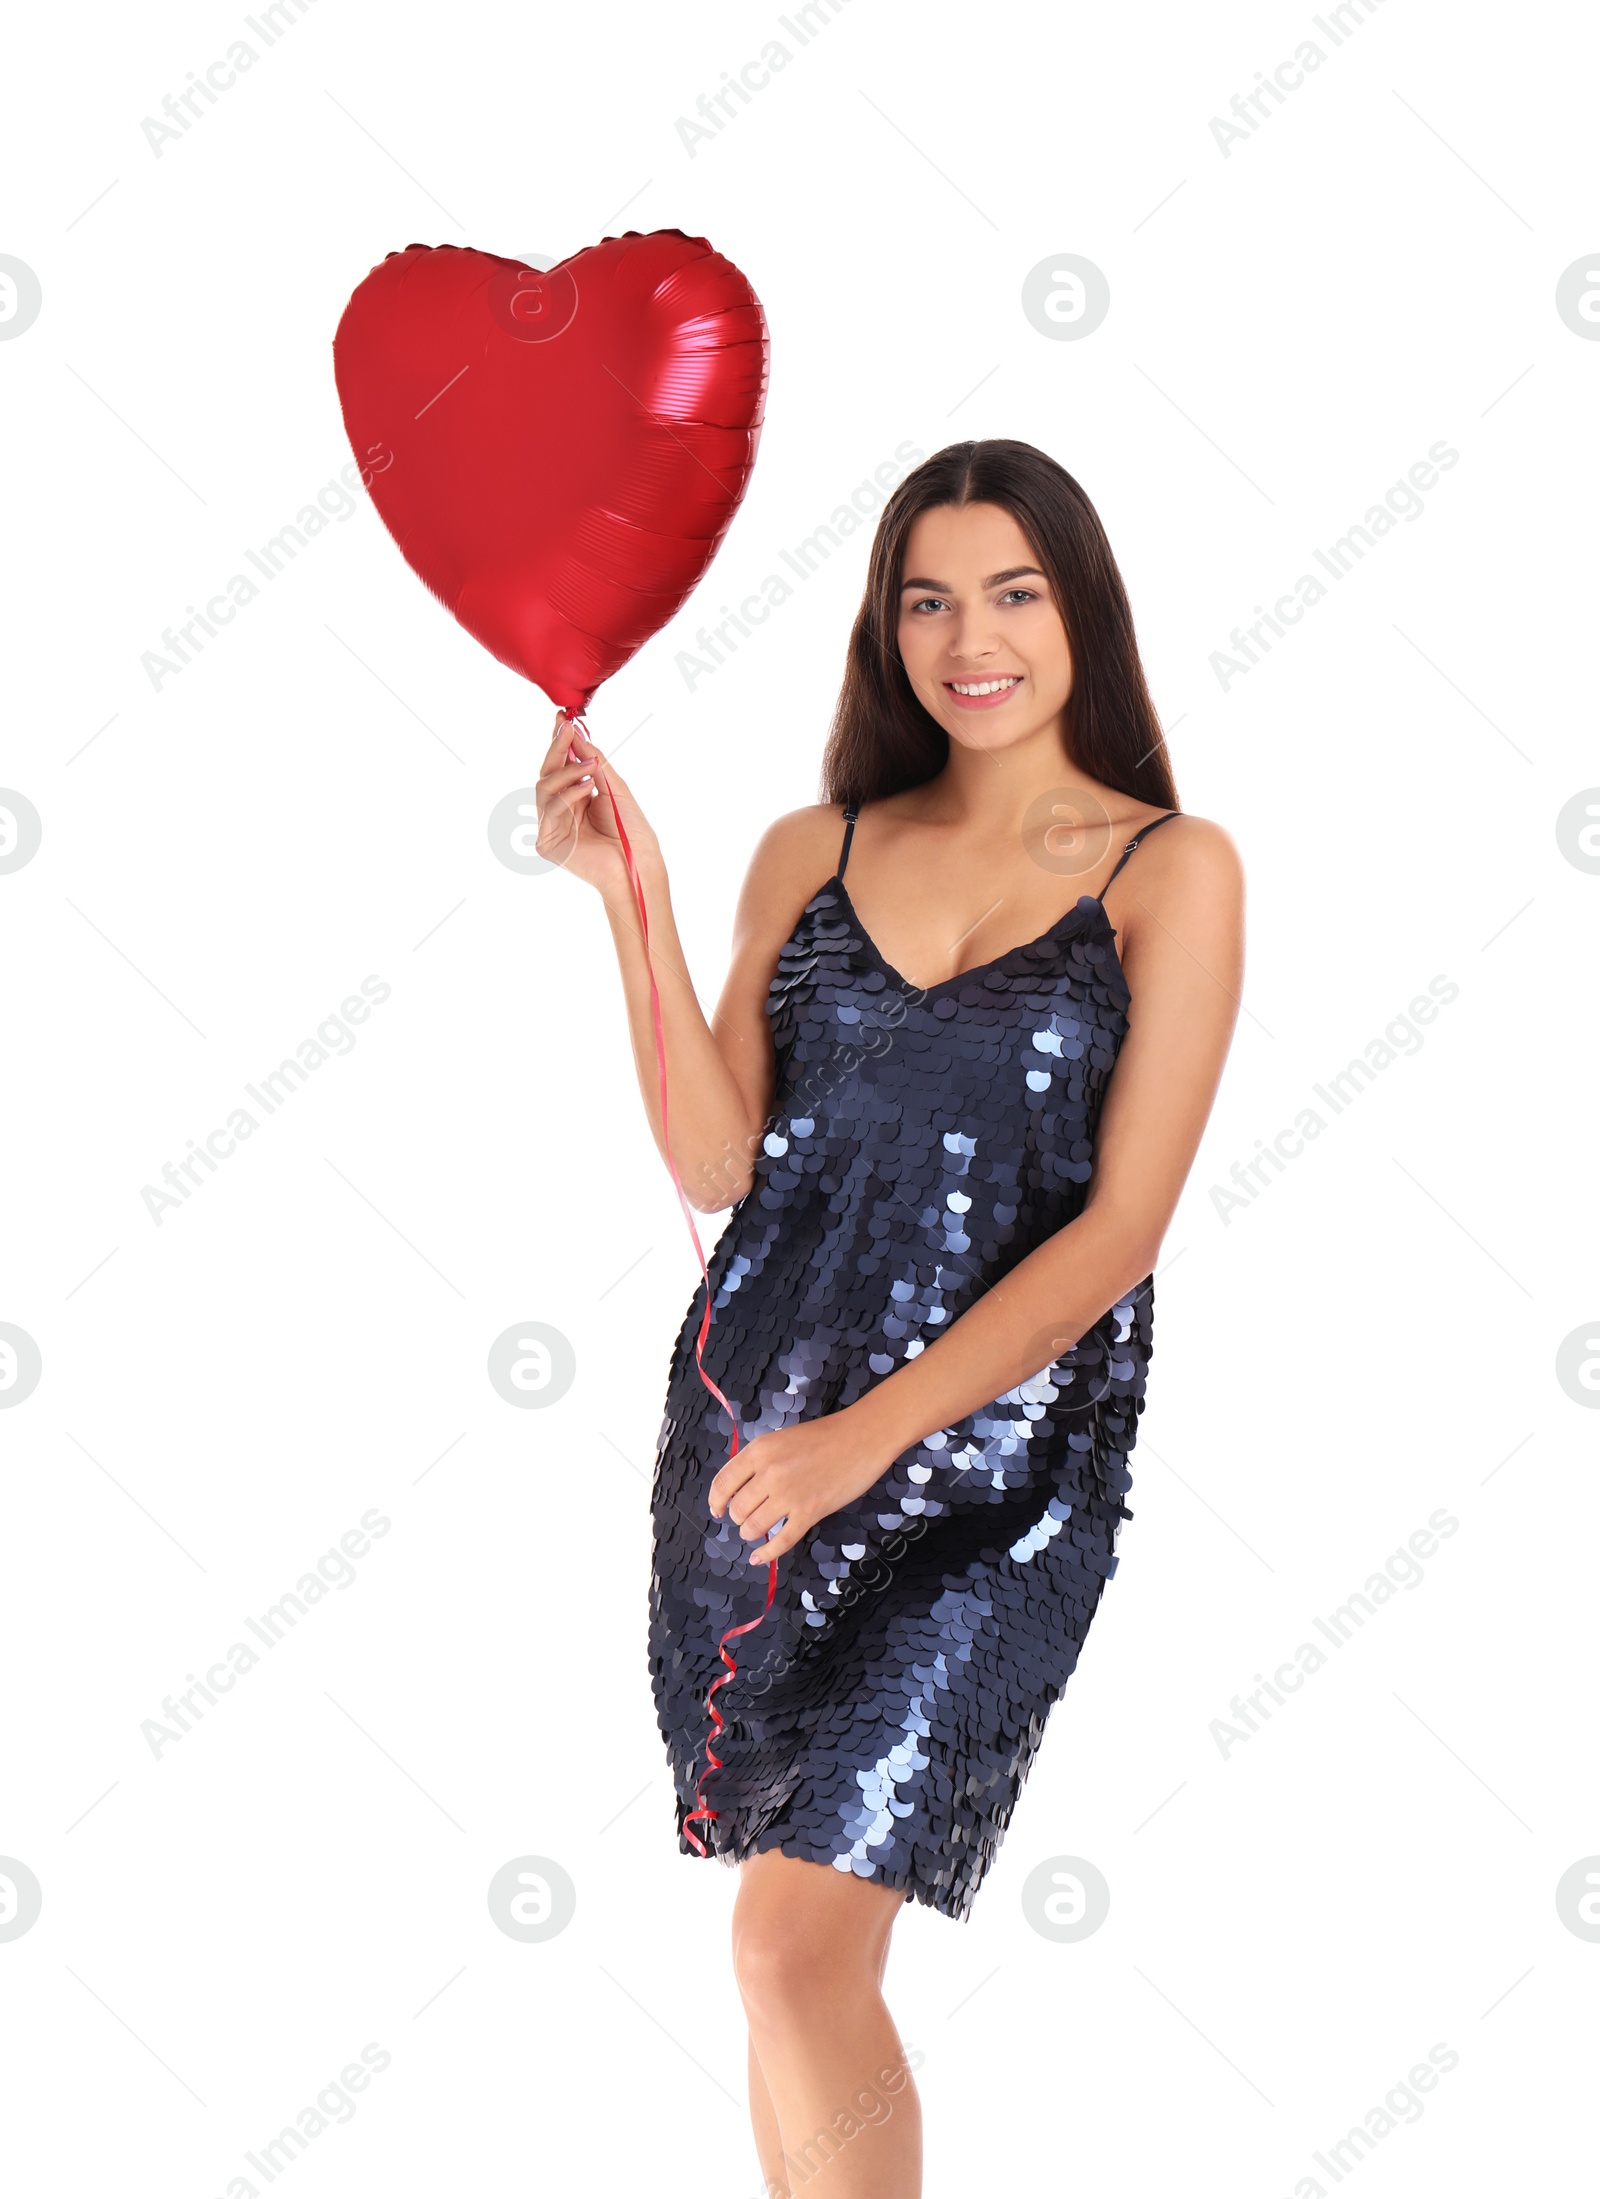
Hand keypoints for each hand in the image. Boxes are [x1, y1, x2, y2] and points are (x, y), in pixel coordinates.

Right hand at [534, 708, 661, 898]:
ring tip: (589, 767)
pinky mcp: (548, 844)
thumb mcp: (613, 786)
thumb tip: (576, 733)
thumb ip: (593, 760)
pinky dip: (567, 795)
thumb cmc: (631, 830)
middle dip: (556, 750)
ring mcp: (552, 828)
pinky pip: (548, 809)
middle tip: (567, 730)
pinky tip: (586, 788)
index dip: (558, 743)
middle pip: (546, 773)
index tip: (562, 718)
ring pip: (543, 788)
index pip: (559, 766)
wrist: (638, 862)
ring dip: (566, 773)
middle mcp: (561, 811)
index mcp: (575, 798)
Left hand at [708, 1412, 897, 1565]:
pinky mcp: (809, 1513)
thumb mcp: (782, 1439)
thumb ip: (759, 1461)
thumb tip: (741, 1488)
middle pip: (737, 1509)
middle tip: (745, 1519)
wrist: (861, 1437)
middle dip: (738, 1519)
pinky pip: (780, 1541)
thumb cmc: (824, 1436)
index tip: (717, 1510)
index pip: (723, 1483)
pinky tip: (760, 1558)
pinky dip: (766, 1554)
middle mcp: (769, 1473)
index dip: (716, 1501)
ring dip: (751, 1534)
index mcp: (760, 1451)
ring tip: (755, 1533)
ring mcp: (789, 1495)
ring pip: (754, 1527)